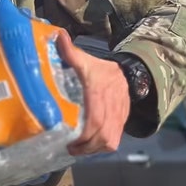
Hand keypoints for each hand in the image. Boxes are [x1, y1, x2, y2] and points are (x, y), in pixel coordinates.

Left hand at [55, 32, 130, 155]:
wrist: (129, 74)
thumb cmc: (100, 70)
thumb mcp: (84, 60)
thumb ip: (69, 52)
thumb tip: (56, 36)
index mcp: (99, 93)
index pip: (95, 119)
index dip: (84, 134)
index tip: (69, 142)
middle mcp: (111, 107)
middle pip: (101, 135)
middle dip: (84, 145)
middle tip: (68, 148)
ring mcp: (119, 117)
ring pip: (108, 141)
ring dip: (92, 149)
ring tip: (76, 149)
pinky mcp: (122, 123)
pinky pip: (114, 141)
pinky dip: (102, 147)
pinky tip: (89, 147)